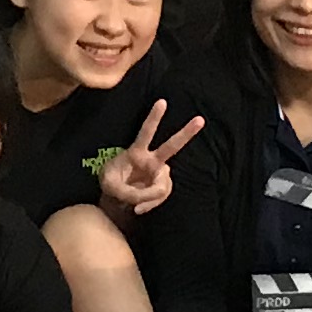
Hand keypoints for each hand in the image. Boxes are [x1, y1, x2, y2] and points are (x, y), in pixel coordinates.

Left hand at [94, 98, 205, 220]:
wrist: (114, 199)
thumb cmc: (111, 184)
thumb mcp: (110, 186)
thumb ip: (127, 192)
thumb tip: (144, 201)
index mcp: (136, 152)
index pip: (146, 133)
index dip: (153, 118)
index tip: (162, 102)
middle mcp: (151, 160)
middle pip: (172, 146)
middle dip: (187, 133)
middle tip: (201, 119)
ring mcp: (158, 173)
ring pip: (163, 186)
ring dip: (149, 198)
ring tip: (135, 206)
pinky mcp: (161, 186)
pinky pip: (161, 196)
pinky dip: (150, 204)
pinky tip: (139, 209)